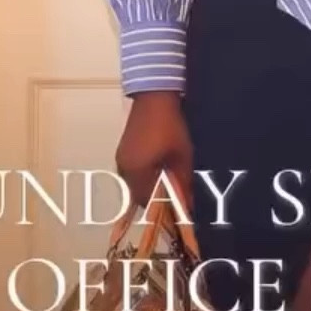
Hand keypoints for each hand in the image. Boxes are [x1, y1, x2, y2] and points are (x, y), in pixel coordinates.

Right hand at [116, 91, 193, 217]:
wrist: (154, 96)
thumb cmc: (170, 126)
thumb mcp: (182, 156)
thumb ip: (183, 183)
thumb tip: (188, 206)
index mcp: (137, 172)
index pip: (147, 203)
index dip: (162, 211)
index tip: (177, 214)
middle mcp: (124, 169)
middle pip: (139, 197)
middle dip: (156, 201)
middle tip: (175, 198)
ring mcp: (121, 160)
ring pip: (135, 186)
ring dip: (150, 189)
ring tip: (169, 183)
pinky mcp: (123, 152)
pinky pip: (132, 174)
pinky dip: (144, 178)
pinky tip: (159, 170)